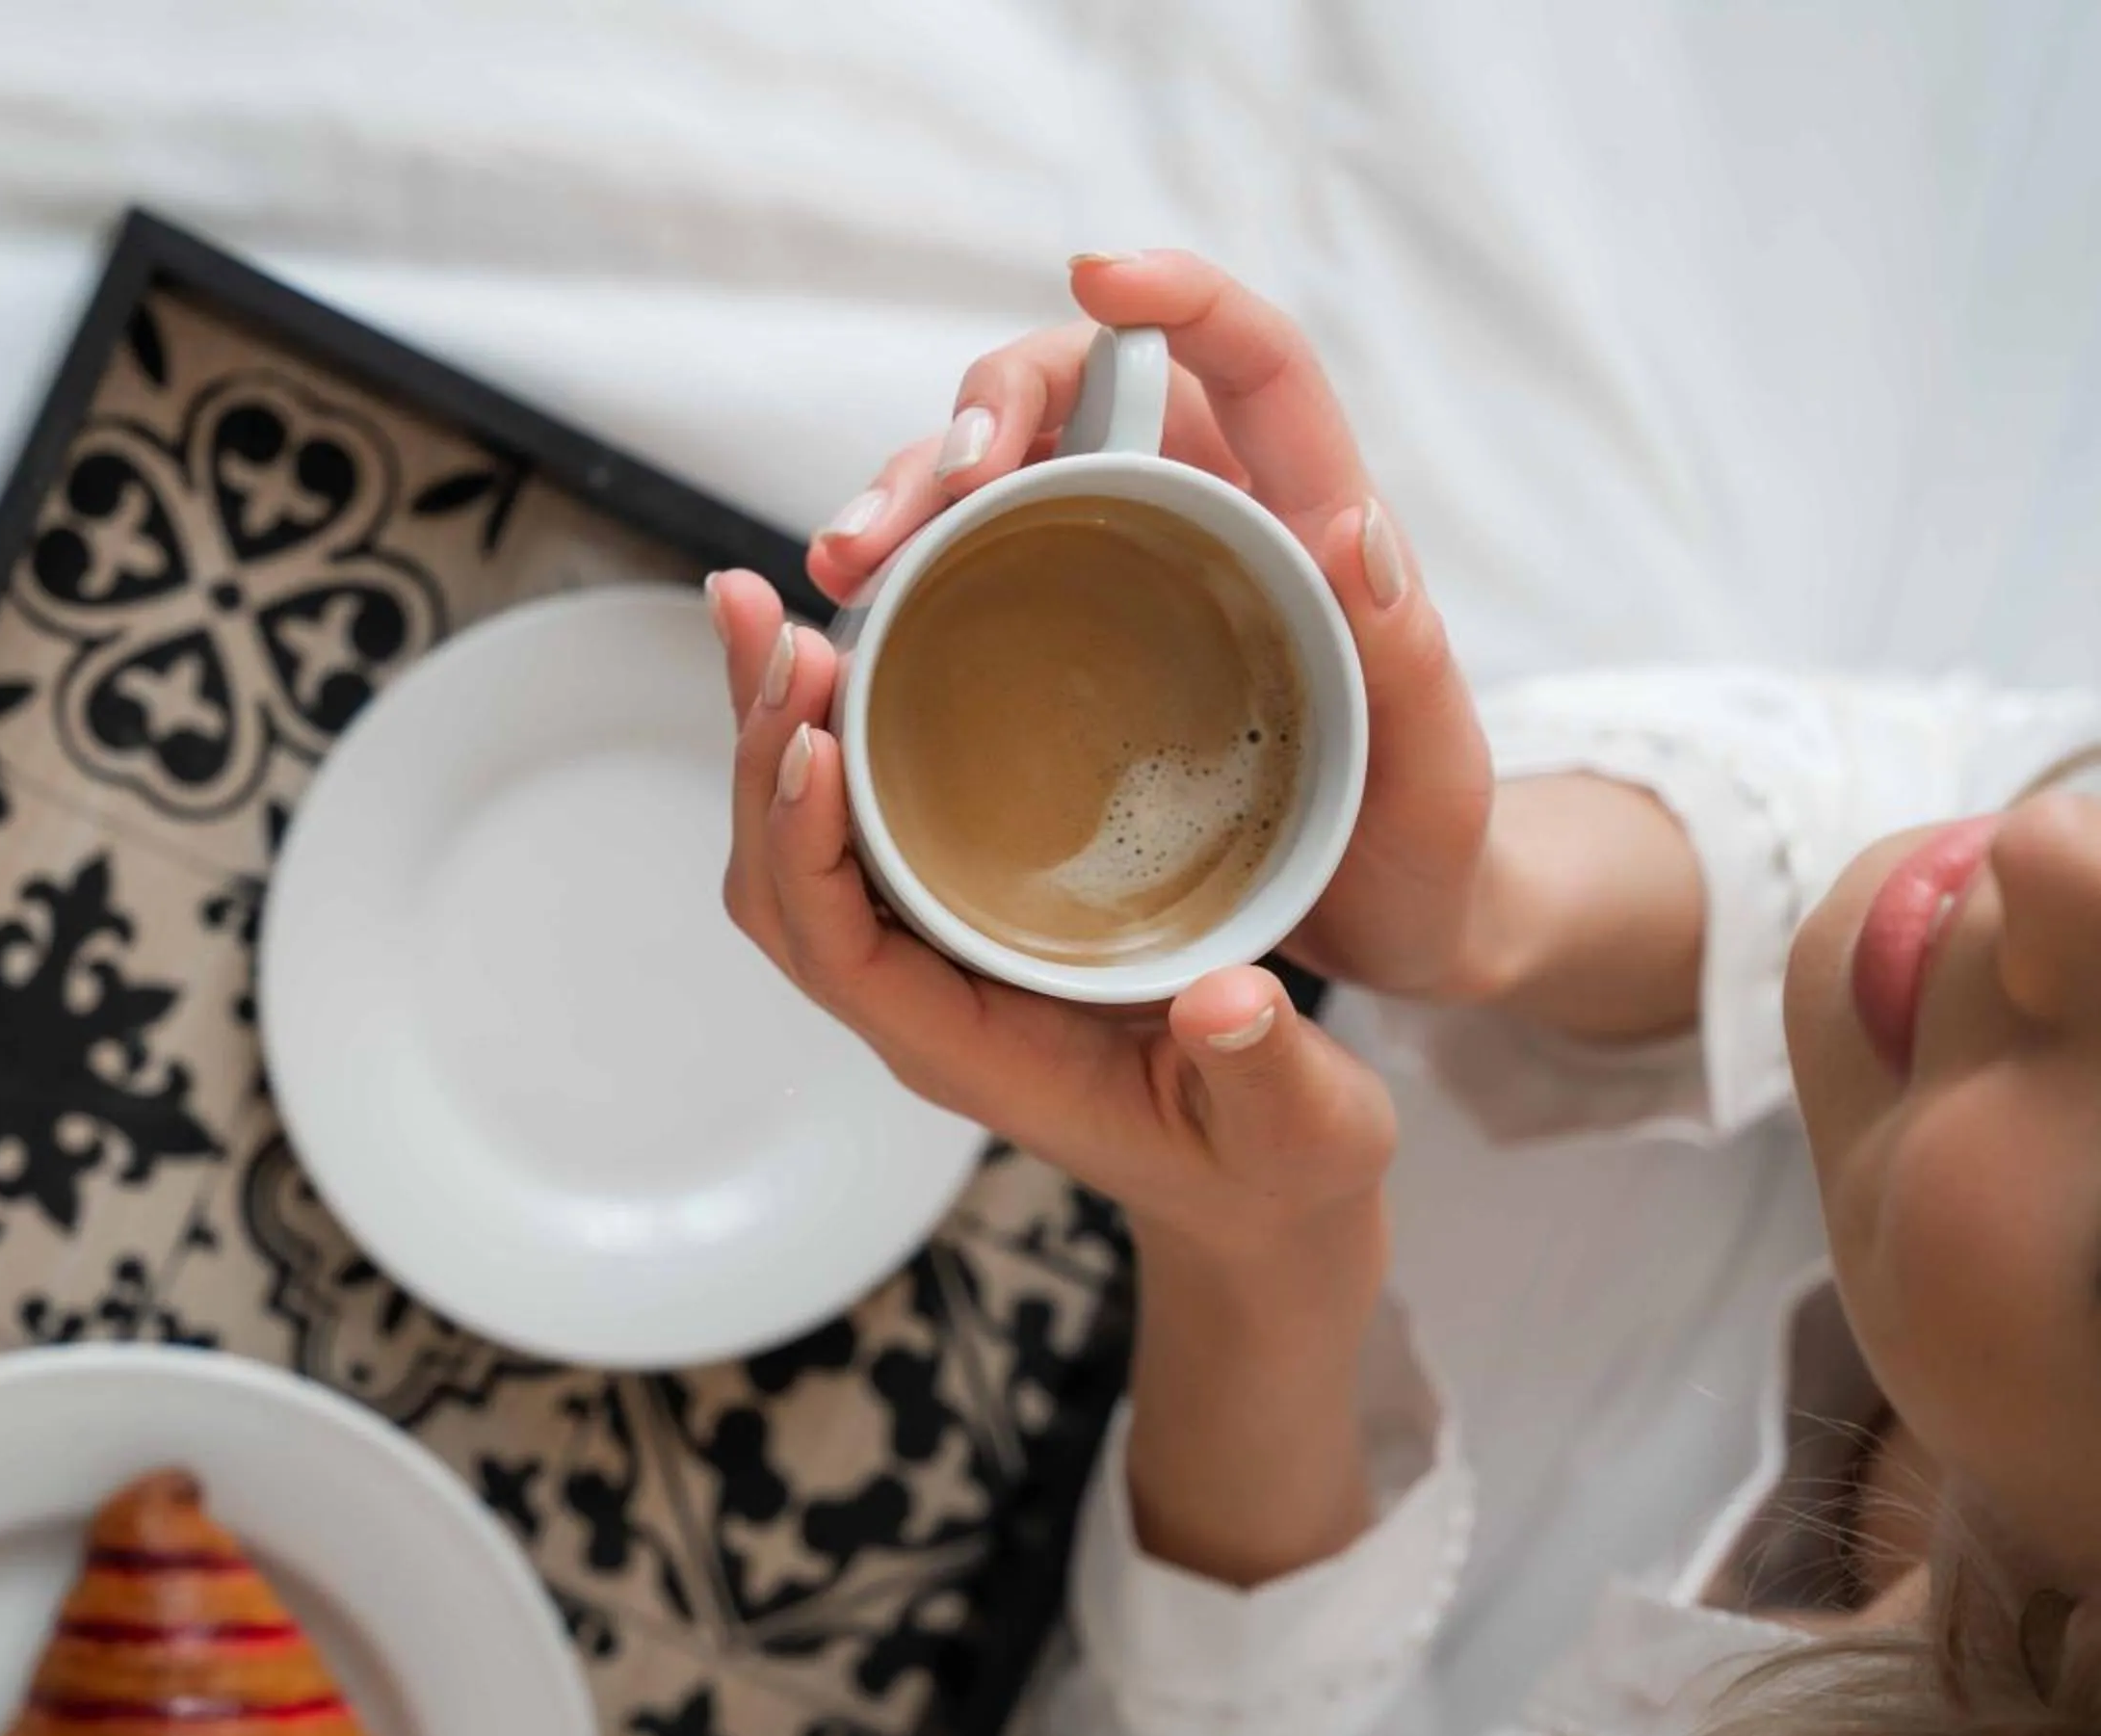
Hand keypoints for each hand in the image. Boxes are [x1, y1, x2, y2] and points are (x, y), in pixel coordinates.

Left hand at [707, 571, 1396, 1264]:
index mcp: (977, 1056)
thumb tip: (1231, 1002)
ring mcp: (926, 959)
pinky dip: (826, 730)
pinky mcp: (952, 916)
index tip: (812, 737)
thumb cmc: (1274, 1163)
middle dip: (758, 751)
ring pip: (800, 844)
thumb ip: (1267, 1071)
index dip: (807, 846)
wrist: (1262, 1192)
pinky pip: (852, 823)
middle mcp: (924, 1003)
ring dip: (772, 725)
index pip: (843, 954)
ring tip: (755, 600)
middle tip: (757, 613)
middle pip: (781, 881)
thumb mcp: (1303, 1125)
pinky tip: (834, 639)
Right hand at [806, 251, 1499, 1002]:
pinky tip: (841, 628)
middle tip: (917, 506)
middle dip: (972, 420)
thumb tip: (1359, 524)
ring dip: (901, 496)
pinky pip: (959, 575)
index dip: (1181, 295)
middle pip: (1072, 399)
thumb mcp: (1431, 771)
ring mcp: (1113, 570)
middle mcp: (1200, 512)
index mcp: (1302, 513)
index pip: (1250, 357)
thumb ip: (1407, 656)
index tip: (1097, 272)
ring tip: (841, 565)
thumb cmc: (1421, 846)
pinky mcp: (1052, 640)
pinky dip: (893, 581)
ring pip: (992, 480)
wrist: (1376, 926)